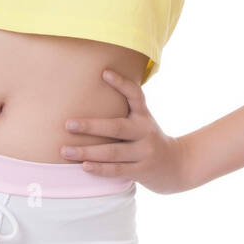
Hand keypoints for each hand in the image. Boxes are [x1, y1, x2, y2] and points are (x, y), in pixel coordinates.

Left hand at [60, 68, 184, 193]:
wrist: (177, 165)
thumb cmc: (148, 139)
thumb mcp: (142, 121)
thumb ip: (123, 111)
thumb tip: (88, 93)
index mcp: (144, 115)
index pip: (135, 95)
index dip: (121, 83)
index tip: (104, 72)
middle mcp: (145, 131)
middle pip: (117, 127)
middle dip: (91, 126)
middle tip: (68, 124)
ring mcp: (145, 152)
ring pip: (113, 152)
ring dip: (87, 151)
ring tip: (65, 150)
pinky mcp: (142, 171)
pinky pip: (117, 170)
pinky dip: (100, 168)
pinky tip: (84, 166)